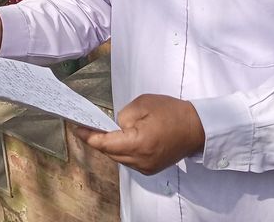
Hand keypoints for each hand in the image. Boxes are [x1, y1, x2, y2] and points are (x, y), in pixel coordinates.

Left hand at [74, 94, 205, 175]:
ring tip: (102, 131)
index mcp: (138, 143)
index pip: (105, 143)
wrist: (197, 128)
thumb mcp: (143, 104)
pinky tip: (120, 139)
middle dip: (98, 140)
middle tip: (87, 127)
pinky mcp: (151, 168)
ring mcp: (146, 168)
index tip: (76, 128)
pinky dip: (122, 150)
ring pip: (119, 158)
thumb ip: (124, 116)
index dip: (89, 137)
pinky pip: (129, 160)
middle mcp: (140, 161)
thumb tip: (116, 126)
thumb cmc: (172, 111)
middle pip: (110, 153)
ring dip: (110, 146)